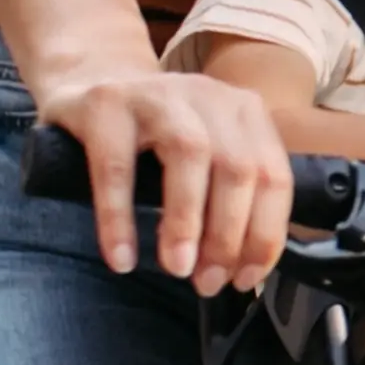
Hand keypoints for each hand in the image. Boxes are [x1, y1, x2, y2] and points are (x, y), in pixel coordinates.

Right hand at [40, 66, 293, 291]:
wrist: (91, 82)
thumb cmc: (156, 135)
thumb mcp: (206, 153)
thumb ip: (227, 197)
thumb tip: (241, 271)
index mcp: (245, 112)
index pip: (273, 176)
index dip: (265, 233)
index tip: (246, 278)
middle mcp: (209, 96)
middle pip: (237, 167)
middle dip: (228, 235)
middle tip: (207, 282)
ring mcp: (157, 94)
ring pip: (189, 154)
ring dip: (186, 221)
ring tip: (177, 268)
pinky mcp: (106, 103)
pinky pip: (116, 167)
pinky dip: (120, 218)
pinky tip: (121, 256)